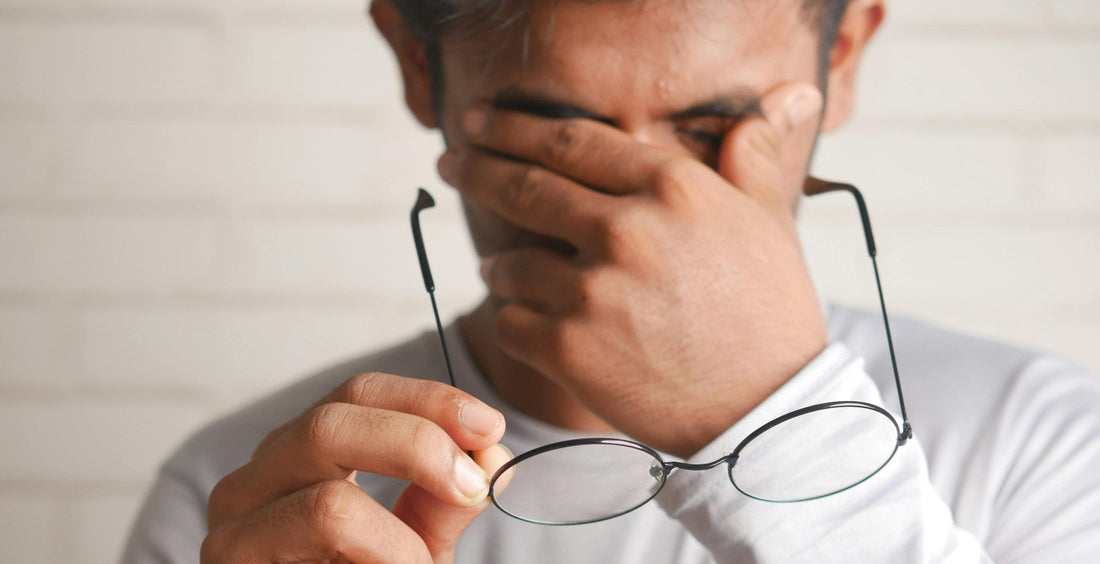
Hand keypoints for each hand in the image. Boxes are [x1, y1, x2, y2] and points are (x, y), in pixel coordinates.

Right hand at [202, 372, 509, 562]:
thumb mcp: (414, 544)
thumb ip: (448, 500)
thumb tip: (490, 457)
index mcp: (298, 457)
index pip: (359, 394)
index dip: (428, 400)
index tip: (489, 428)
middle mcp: (254, 480)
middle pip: (331, 422)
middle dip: (419, 444)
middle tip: (473, 485)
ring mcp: (233, 528)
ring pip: (326, 499)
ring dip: (401, 536)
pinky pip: (323, 543)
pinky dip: (385, 559)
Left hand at [439, 83, 827, 457]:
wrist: (767, 412)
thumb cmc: (771, 313)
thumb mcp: (772, 222)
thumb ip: (754, 157)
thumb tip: (785, 96)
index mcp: (672, 187)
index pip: (571, 140)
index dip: (514, 127)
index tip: (480, 122)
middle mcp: (626, 229)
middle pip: (523, 186)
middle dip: (476, 170)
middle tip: (450, 162)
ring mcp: (592, 291)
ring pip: (508, 263)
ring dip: (499, 265)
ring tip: (500, 270)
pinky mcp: (569, 350)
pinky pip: (509, 323)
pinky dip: (512, 320)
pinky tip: (525, 322)